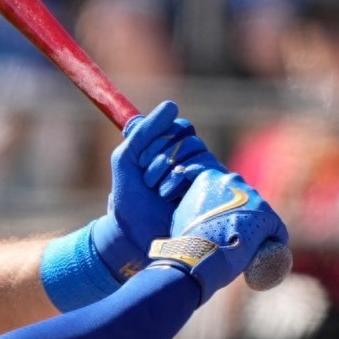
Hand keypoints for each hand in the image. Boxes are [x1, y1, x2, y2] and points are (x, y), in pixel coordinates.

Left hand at [91, 100, 220, 279]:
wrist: (133, 234)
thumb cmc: (130, 198)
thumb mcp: (128, 159)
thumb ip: (143, 132)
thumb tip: (172, 105)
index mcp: (172, 150)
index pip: (176, 125)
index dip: (157, 136)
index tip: (139, 159)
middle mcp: (190, 160)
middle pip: (185, 134)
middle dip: (159, 153)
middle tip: (146, 177)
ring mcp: (202, 175)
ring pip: (195, 148)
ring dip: (167, 167)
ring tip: (156, 190)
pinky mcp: (211, 190)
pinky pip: (204, 165)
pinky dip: (180, 175)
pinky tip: (167, 194)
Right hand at [147, 170, 287, 302]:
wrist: (200, 255)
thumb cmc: (186, 239)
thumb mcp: (181, 213)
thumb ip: (189, 204)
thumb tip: (194, 210)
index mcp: (209, 177)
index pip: (223, 189)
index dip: (222, 206)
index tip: (219, 220)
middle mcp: (233, 181)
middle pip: (242, 198)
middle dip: (240, 214)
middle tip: (232, 233)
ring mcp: (253, 197)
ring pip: (259, 212)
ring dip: (255, 226)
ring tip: (247, 245)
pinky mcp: (269, 216)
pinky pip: (276, 230)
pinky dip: (273, 240)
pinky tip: (268, 250)